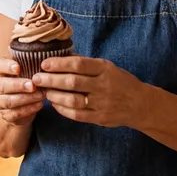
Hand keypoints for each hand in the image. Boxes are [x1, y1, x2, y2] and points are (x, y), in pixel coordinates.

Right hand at [0, 58, 44, 125]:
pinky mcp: (6, 115)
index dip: (6, 66)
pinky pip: (16, 113)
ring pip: (9, 101)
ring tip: (41, 95)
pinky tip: (39, 104)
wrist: (20, 103)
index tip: (18, 68)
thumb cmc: (24, 79)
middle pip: (2, 86)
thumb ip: (28, 61)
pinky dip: (29, 109)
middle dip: (18, 85)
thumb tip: (42, 51)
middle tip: (32, 85)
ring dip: (27, 98)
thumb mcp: (25, 69)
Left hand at [32, 56, 148, 127]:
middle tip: (36, 78)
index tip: (44, 64)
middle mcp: (104, 85)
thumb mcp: (107, 67)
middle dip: (51, 80)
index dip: (59, 63)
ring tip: (44, 91)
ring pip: (73, 100)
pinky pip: (77, 115)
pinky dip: (62, 109)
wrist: (140, 104)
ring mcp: (102, 103)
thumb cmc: (120, 82)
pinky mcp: (100, 118)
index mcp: (105, 69)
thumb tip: (61, 57)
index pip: (78, 64)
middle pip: (72, 82)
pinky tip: (54, 104)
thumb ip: (87, 64)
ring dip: (54, 95)